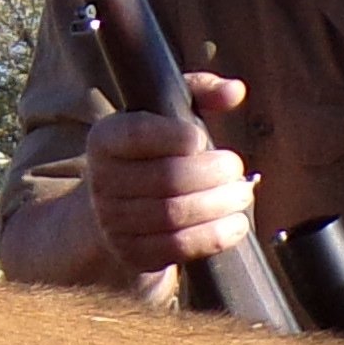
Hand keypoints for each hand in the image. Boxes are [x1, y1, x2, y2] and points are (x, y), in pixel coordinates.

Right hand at [78, 71, 259, 281]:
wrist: (116, 208)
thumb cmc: (152, 153)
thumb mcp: (167, 114)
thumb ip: (201, 92)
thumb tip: (235, 91)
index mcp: (105, 138)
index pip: (136, 134)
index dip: (174, 137)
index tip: (200, 139)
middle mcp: (101, 181)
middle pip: (165, 178)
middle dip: (212, 173)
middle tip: (236, 168)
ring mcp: (113, 221)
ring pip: (174, 214)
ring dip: (219, 204)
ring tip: (241, 193)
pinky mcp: (132, 253)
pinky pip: (178, 247)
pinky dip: (214, 235)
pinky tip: (235, 223)